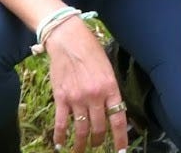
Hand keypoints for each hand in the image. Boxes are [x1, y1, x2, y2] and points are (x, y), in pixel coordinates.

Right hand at [44, 18, 130, 152]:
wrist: (68, 39)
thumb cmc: (91, 50)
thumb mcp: (108, 68)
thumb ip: (110, 89)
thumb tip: (112, 108)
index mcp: (110, 88)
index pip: (118, 119)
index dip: (120, 138)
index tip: (120, 150)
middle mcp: (95, 96)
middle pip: (99, 128)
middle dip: (98, 141)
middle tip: (97, 145)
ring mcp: (77, 98)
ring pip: (81, 129)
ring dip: (82, 144)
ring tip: (81, 150)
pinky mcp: (61, 98)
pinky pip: (61, 123)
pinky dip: (61, 136)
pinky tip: (60, 144)